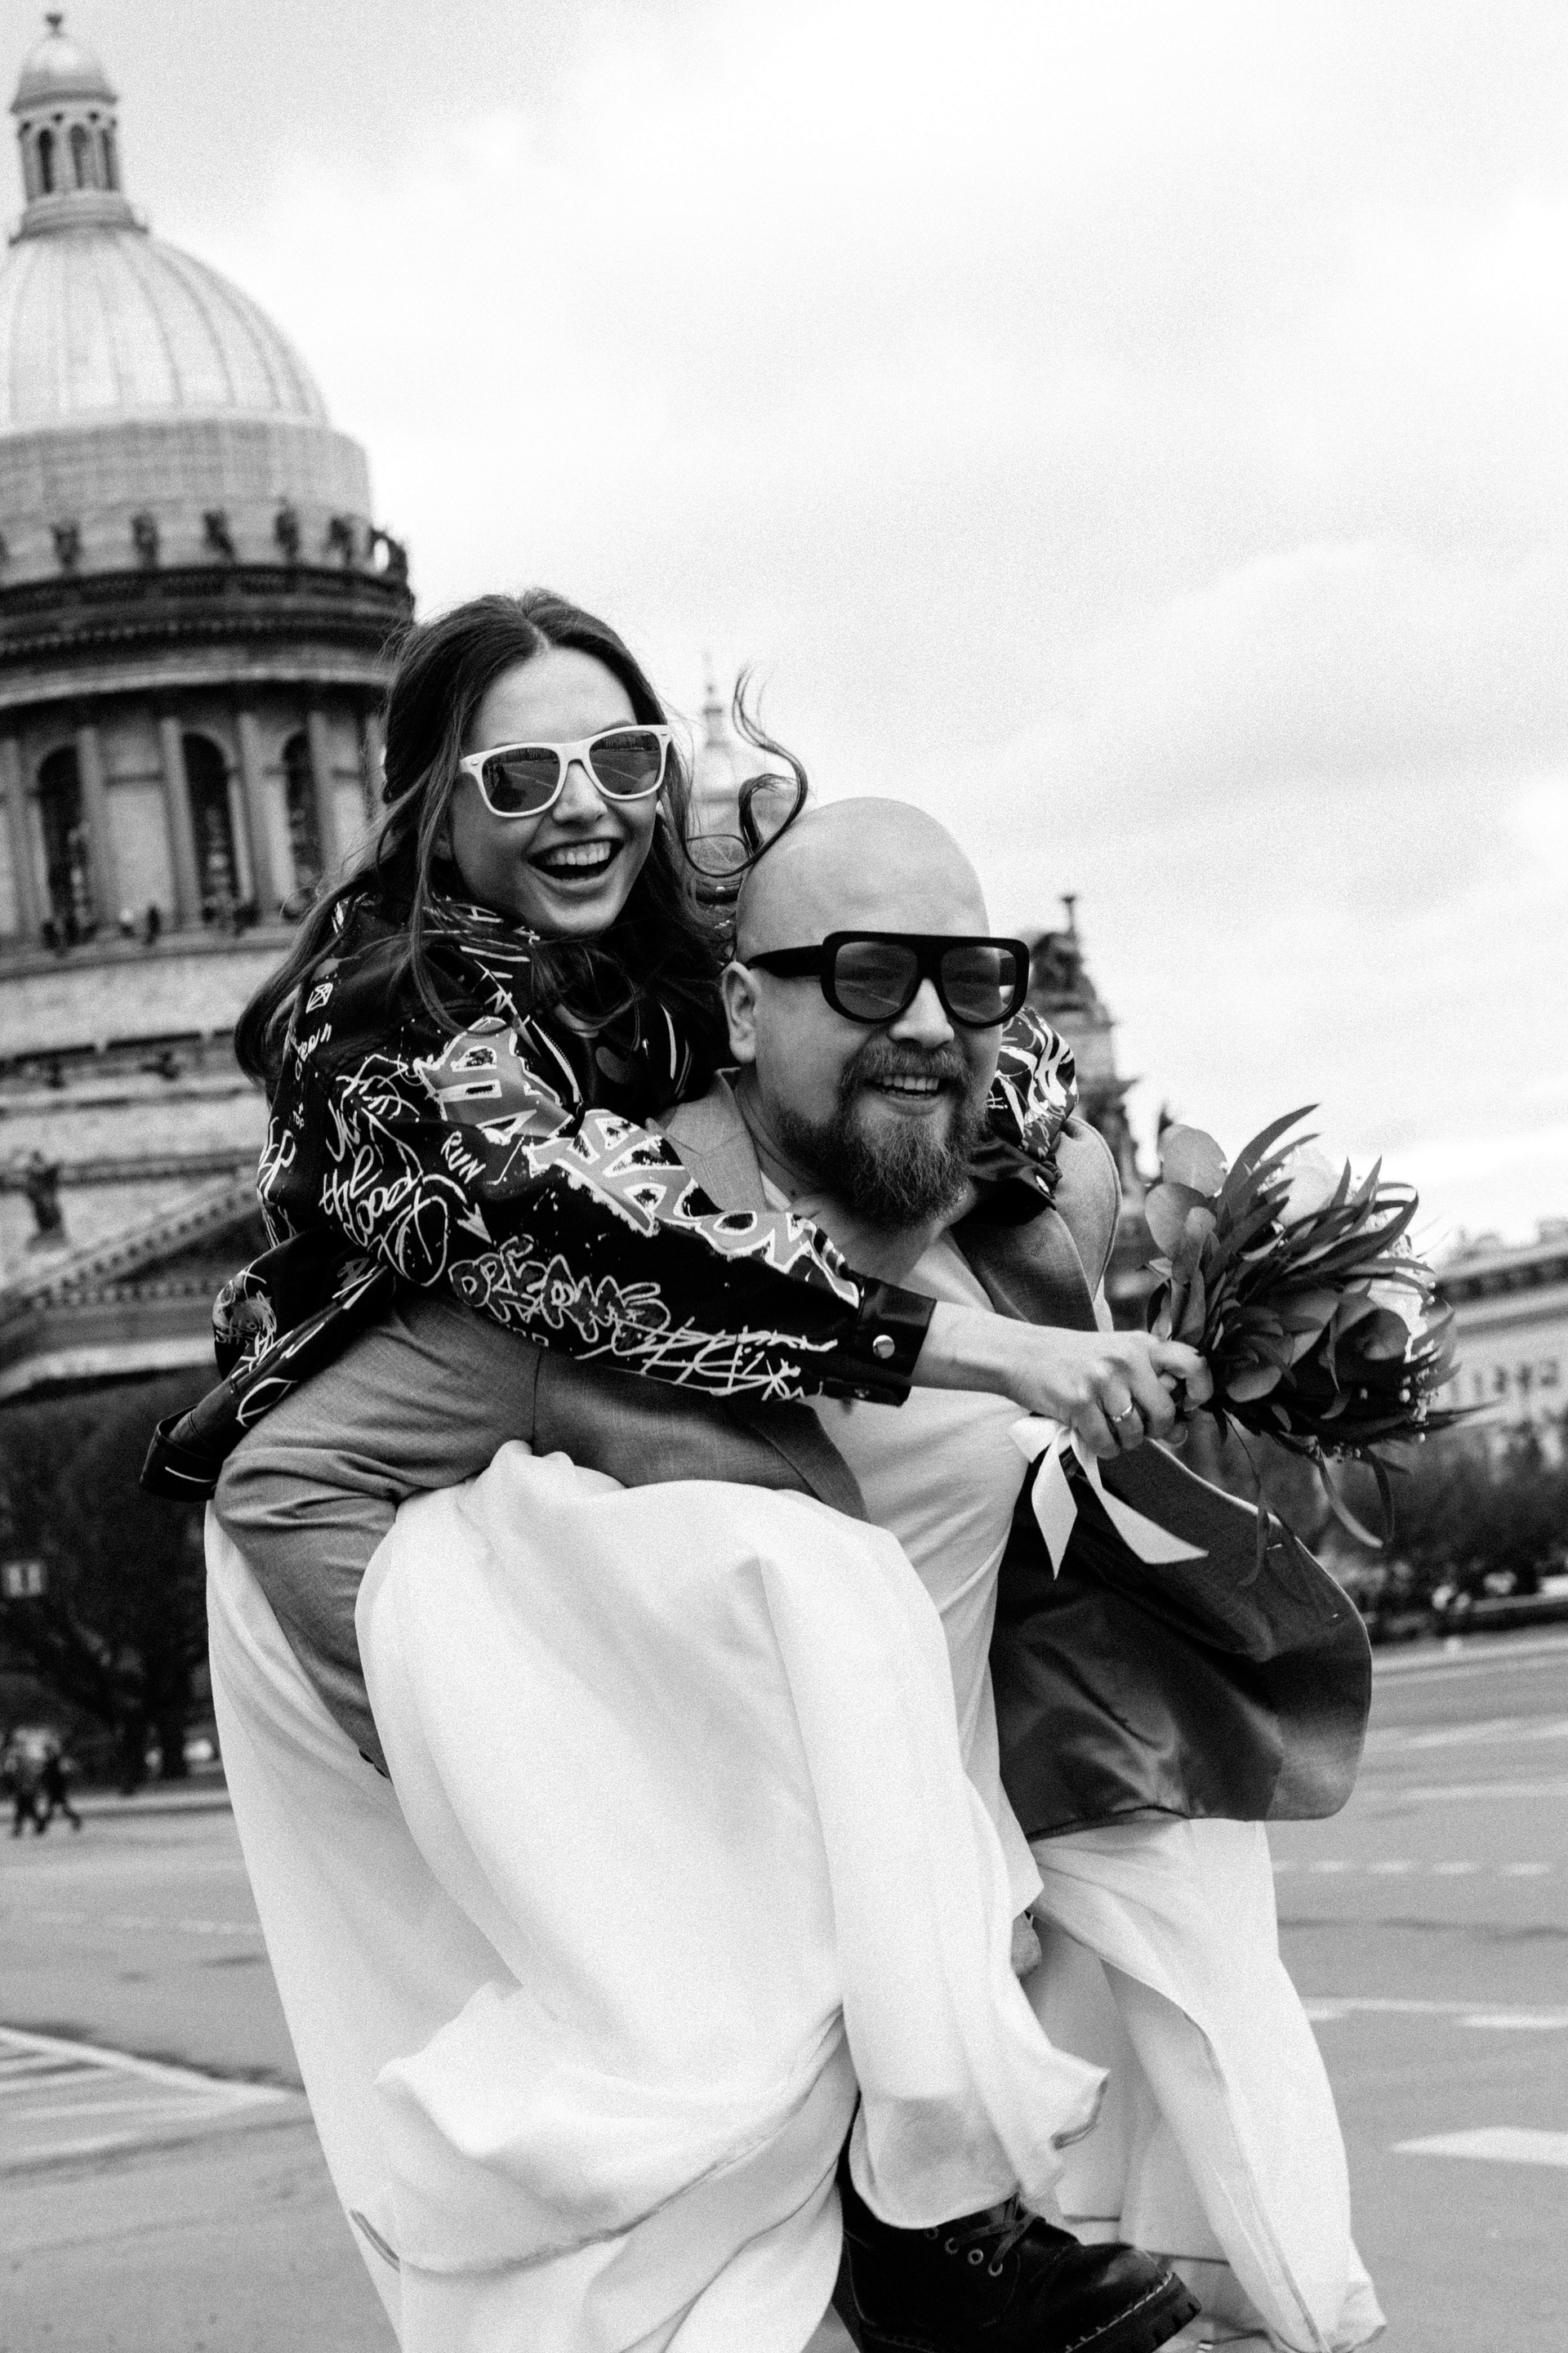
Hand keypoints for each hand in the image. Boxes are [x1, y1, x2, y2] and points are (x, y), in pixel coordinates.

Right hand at [917, 1306, 1211, 1457]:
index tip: (1190, 1405)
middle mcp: (1126, 1359)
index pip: (1193, 1364)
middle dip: (1154, 1430)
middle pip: (1164, 1413)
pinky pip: (1107, 1444)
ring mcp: (1102, 1380)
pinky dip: (1102, 1448)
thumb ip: (1151, 1389)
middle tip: (1137, 1425)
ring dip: (1125, 1441)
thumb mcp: (1118, 1359)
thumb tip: (1181, 1431)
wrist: (1023, 1354)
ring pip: (1135, 1434)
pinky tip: (1091, 1434)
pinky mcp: (1079, 1402)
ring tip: (1108, 1426)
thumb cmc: (1076, 1360)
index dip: (1202, 1390)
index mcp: (1142, 1344)